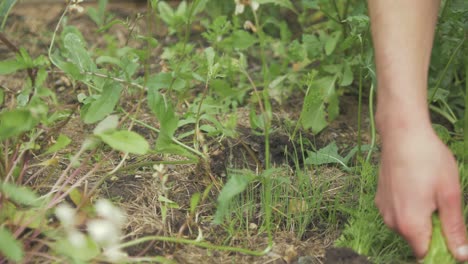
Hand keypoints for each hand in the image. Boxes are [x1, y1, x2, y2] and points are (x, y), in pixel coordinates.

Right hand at [375, 122, 467, 259]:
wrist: (401, 133)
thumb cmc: (428, 159)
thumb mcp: (450, 194)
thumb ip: (454, 228)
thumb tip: (461, 255)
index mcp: (410, 224)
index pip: (425, 255)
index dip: (441, 249)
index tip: (450, 230)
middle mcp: (391, 221)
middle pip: (416, 240)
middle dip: (432, 230)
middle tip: (442, 203)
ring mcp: (383, 209)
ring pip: (406, 225)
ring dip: (420, 216)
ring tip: (427, 190)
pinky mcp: (380, 197)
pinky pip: (397, 212)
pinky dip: (408, 205)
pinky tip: (415, 185)